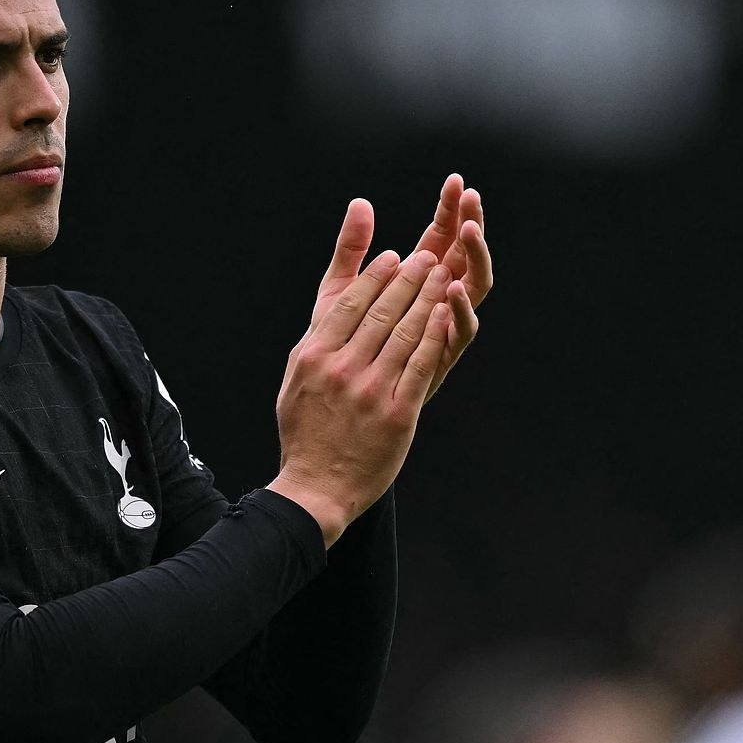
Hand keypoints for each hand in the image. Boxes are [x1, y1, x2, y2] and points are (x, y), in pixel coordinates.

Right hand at [270, 243, 454, 546]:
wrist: (316, 486)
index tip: (393, 257)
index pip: (349, 304)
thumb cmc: (305, 431)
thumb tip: (335, 302)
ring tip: (442, 275)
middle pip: (381, 311)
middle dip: (408, 278)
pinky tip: (446, 313)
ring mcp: (370, 391)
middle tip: (427, 256)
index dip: (375, 277)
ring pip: (405, 332)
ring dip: (427, 298)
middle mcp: (341, 369)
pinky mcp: (397, 413)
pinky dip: (435, 335)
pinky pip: (421, 365)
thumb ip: (318, 339)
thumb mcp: (296, 378)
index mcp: (313, 357)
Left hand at [311, 175, 492, 401]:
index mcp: (416, 286)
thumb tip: (360, 202)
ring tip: (470, 231)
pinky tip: (455, 288)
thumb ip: (349, 252)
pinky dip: (459, 312)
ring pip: (471, 291)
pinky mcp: (438, 367)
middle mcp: (435, 308)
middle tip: (472, 197)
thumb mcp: (335, 299)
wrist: (336, 436)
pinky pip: (459, 336)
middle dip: (469, 225)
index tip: (457, 181)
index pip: (440, 238)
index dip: (448, 210)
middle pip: (462, 258)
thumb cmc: (337, 362)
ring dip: (474, 259)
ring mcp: (439, 336)